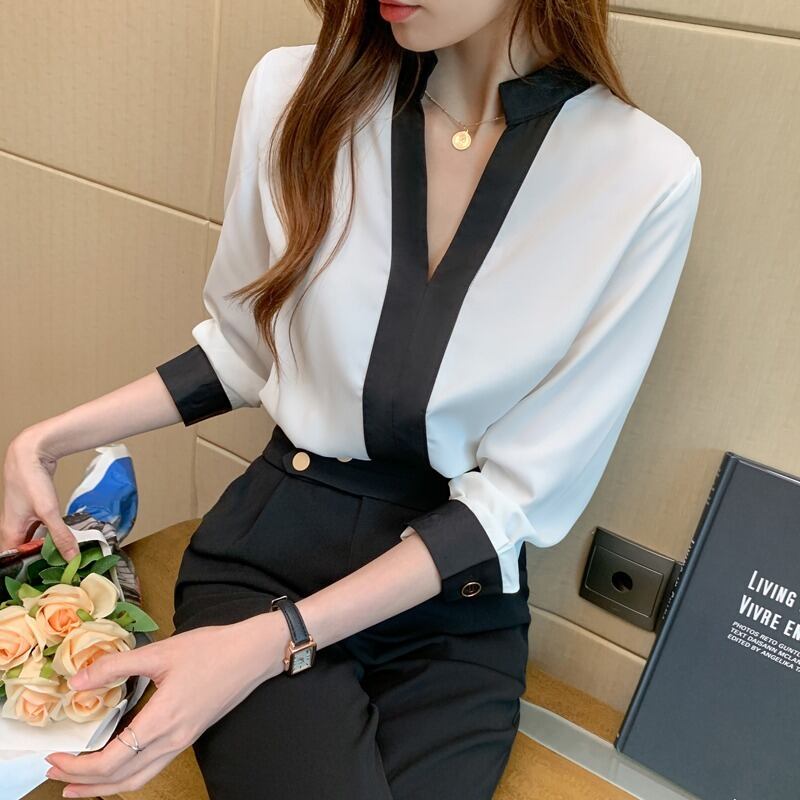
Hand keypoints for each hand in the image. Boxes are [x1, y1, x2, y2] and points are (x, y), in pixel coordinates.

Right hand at [0, 426, 78, 560]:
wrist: (30, 453)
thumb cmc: (31, 481)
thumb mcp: (48, 511)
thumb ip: (59, 535)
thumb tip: (71, 557)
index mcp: (10, 531)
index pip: (13, 561)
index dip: (26, 572)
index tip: (44, 581)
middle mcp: (13, 527)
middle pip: (25, 552)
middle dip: (40, 561)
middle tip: (60, 572)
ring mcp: (22, 519)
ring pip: (33, 540)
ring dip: (47, 548)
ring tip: (64, 560)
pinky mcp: (32, 511)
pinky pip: (39, 529)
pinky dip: (50, 535)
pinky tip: (64, 540)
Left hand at [43, 612, 288, 796]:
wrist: (253, 654)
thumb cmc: (210, 649)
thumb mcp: (161, 652)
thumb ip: (116, 666)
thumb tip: (76, 680)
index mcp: (162, 721)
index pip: (111, 761)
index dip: (78, 766)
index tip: (54, 756)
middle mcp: (172, 740)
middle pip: (121, 779)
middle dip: (83, 784)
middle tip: (54, 775)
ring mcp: (183, 742)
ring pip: (137, 780)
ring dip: (104, 788)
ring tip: (77, 786)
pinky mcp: (189, 736)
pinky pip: (151, 768)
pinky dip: (126, 776)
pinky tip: (116, 765)